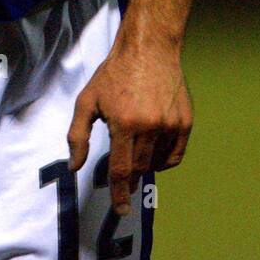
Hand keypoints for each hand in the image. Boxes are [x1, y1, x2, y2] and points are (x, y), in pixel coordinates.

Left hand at [67, 44, 192, 214]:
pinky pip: (175, 154)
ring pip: (157, 162)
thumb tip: (74, 167)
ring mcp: (171, 125)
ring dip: (145, 166)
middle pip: (139, 168)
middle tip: (123, 180)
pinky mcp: (185, 121)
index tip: (120, 210)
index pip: (122, 170)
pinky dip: (164, 160)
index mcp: (124, 124)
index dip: (120, 194)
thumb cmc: (113, 74)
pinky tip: (153, 152)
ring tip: (135, 152)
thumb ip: (78, 136)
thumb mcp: (87, 100)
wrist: (148, 49)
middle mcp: (150, 127)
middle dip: (130, 179)